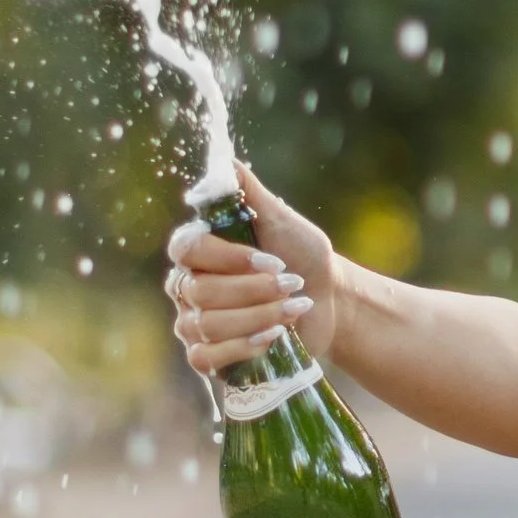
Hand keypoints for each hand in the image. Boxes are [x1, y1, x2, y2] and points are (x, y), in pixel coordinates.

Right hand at [165, 162, 337, 368]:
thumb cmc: (303, 257)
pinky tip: (273, 337)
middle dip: (255, 291)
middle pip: (201, 292)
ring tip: (293, 308)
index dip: (228, 258)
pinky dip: (243, 347)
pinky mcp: (207, 356)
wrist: (330, 302)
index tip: (272, 261)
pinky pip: (205, 357)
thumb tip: (224, 159)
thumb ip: (250, 192)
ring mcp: (192, 322)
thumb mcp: (283, 220)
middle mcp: (186, 285)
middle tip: (293, 285)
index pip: (186, 250)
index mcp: (197, 249)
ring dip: (259, 317)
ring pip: (207, 325)